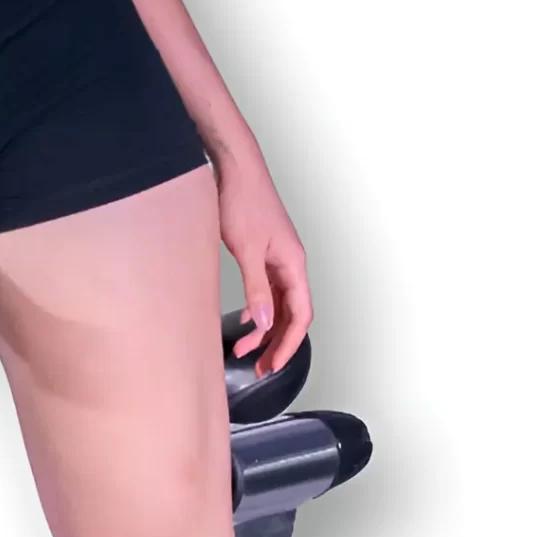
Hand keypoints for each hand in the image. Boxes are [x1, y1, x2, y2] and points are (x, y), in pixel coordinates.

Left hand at [212, 146, 310, 375]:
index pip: (301, 315)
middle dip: (277, 342)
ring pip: (278, 303)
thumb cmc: (243, 201)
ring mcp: (277, 258)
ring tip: (244, 349)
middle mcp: (290, 263)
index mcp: (293, 264)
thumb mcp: (246, 250)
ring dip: (264, 327)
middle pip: (292, 314)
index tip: (273, 364)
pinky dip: (258, 307)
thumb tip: (265, 322)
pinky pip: (267, 289)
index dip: (289, 343)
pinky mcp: (263, 252)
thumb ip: (256, 288)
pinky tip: (245, 317)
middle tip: (260, 367)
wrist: (234, 169)